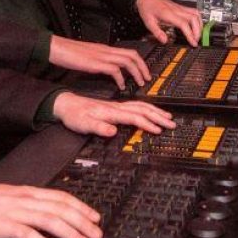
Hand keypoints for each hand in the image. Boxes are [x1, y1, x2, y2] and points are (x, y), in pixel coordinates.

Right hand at [0, 182, 101, 237]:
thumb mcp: (9, 196)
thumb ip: (27, 202)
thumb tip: (46, 212)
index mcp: (27, 191)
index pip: (61, 196)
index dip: (81, 207)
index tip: (95, 216)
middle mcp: (25, 199)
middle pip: (61, 208)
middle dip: (83, 221)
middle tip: (97, 233)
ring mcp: (15, 212)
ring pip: (50, 220)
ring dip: (70, 232)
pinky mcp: (4, 226)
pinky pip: (29, 235)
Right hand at [48, 35, 150, 88]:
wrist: (56, 48)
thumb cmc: (69, 53)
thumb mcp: (89, 56)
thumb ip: (100, 60)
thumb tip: (109, 69)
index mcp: (106, 49)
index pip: (129, 52)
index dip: (140, 62)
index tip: (144, 72)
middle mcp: (107, 50)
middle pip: (132, 55)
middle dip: (143, 67)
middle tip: (147, 79)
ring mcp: (102, 56)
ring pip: (127, 61)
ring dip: (136, 73)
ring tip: (139, 83)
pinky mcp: (96, 63)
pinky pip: (114, 69)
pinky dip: (121, 78)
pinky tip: (121, 86)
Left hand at [53, 92, 175, 137]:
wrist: (66, 105)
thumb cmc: (74, 115)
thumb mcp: (83, 124)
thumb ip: (98, 127)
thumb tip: (113, 132)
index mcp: (111, 112)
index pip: (134, 117)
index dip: (147, 124)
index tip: (158, 130)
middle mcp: (116, 107)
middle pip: (142, 109)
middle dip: (158, 116)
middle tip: (171, 123)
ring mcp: (117, 107)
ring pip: (140, 106)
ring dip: (155, 111)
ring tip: (167, 116)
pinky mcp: (115, 108)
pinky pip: (135, 106)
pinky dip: (146, 108)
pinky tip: (150, 111)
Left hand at [135, 0, 201, 45]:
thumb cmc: (147, 7)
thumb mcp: (148, 22)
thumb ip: (157, 32)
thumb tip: (165, 41)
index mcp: (168, 14)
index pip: (183, 24)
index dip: (190, 34)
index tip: (193, 42)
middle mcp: (176, 9)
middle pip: (193, 18)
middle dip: (197, 31)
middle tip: (195, 40)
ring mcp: (179, 7)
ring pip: (196, 13)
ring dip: (199, 25)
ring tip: (197, 34)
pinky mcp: (180, 7)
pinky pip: (193, 11)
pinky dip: (198, 19)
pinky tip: (196, 26)